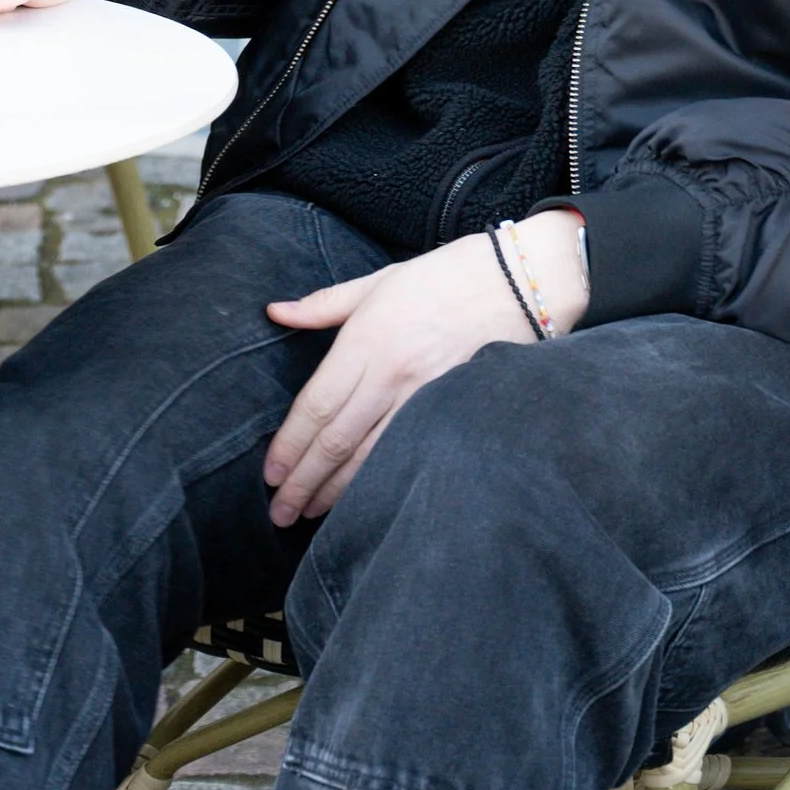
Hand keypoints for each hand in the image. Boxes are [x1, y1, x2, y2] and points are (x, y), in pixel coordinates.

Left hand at [261, 220, 582, 527]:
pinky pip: (408, 454)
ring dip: (336, 491)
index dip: (290, 444)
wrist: (520, 280)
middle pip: (336, 439)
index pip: (316, 404)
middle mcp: (392, 372)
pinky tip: (363, 502)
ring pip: (370, 456)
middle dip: (304, 481)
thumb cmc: (445, 276)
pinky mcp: (453, 409)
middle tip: (279, 513)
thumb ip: (323, 304)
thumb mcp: (378, 281)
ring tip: (309, 513)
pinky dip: (380, 482)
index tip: (270, 474)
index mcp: (367, 338)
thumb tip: (275, 312)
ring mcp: (425, 395)